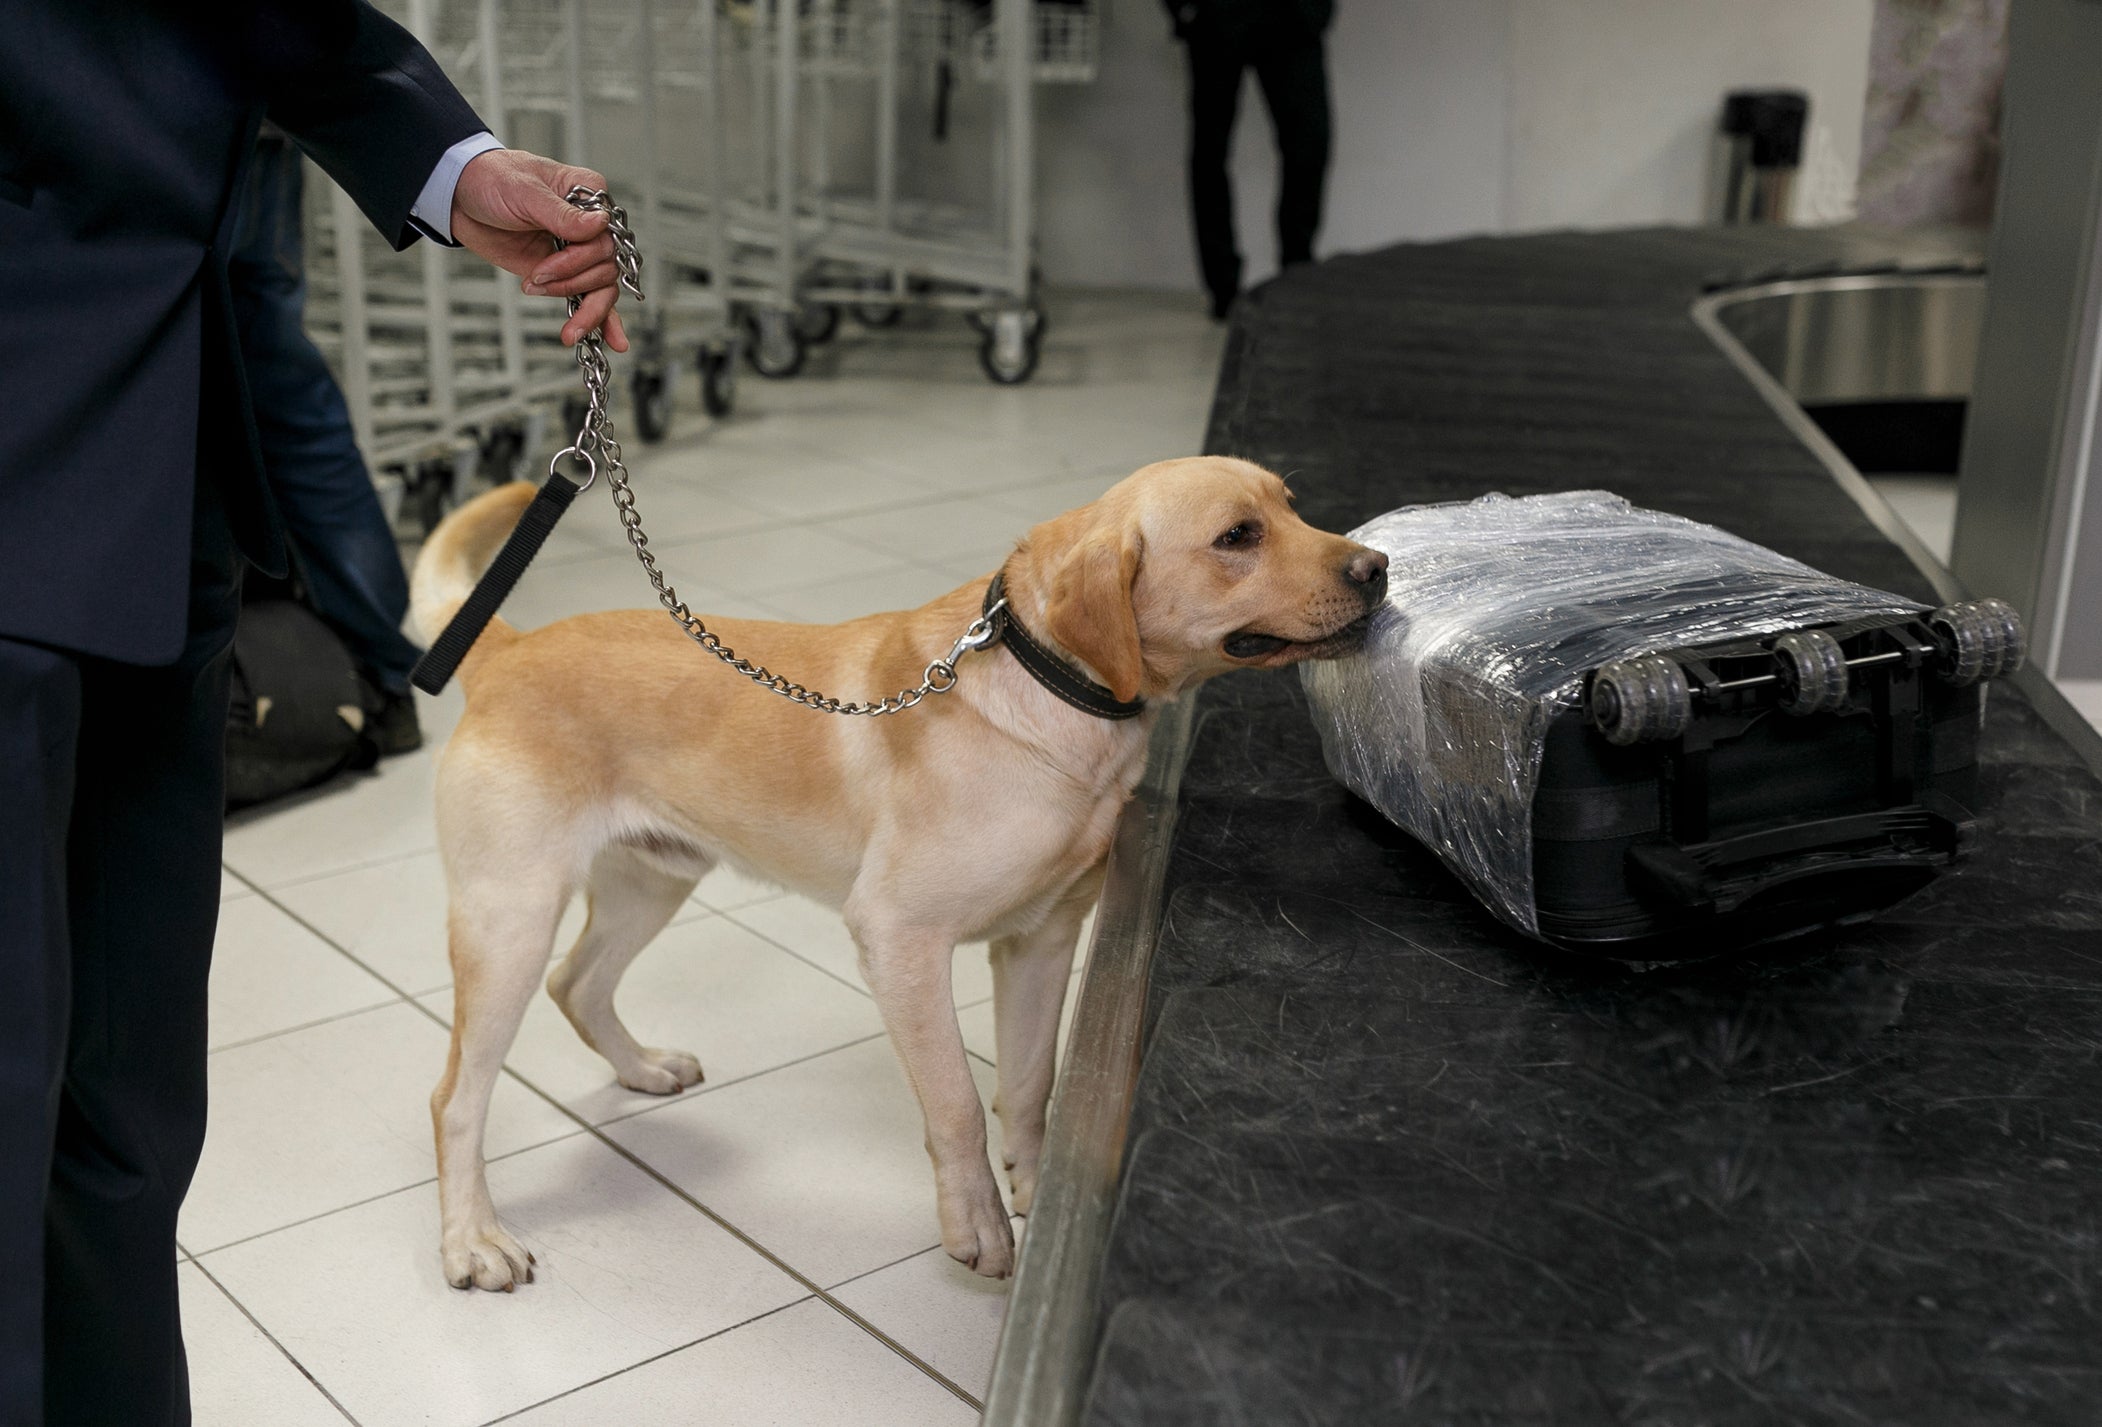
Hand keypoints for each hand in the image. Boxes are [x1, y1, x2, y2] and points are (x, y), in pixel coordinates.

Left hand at [451, 148, 629, 351]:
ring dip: (574, 298)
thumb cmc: (491, 179)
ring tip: (537, 291)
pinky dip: (602, 320)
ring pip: (601, 286)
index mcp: (588, 196)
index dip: (583, 254)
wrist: (458, 197)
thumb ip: (562, 213)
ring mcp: (577, 251)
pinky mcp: (563, 273)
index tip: (553, 257)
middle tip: (536, 277)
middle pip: (605, 266)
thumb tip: (600, 224)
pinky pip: (591, 298)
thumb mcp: (524, 191)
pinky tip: (611, 341)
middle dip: (570, 278)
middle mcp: (589, 225)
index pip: (606, 235)